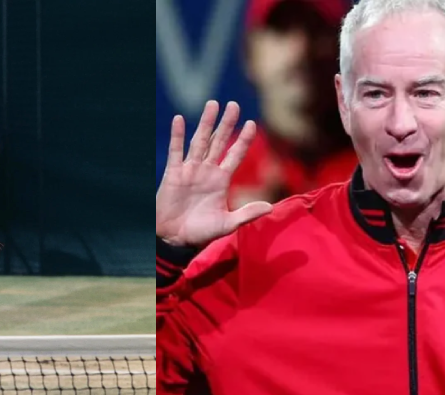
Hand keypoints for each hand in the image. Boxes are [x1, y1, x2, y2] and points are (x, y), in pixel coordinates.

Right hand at [156, 100, 271, 247]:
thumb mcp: (227, 224)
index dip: (243, 140)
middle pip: (219, 142)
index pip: (235, 154)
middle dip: (226, 124)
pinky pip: (176, 150)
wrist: (174, 238)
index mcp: (221, 180)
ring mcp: (190, 170)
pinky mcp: (173, 173)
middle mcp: (207, 171)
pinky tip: (179, 119)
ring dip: (206, 123)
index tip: (252, 123)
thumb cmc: (200, 232)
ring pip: (200, 141)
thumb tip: (271, 207)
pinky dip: (176, 135)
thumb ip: (247, 214)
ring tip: (213, 104)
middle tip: (234, 104)